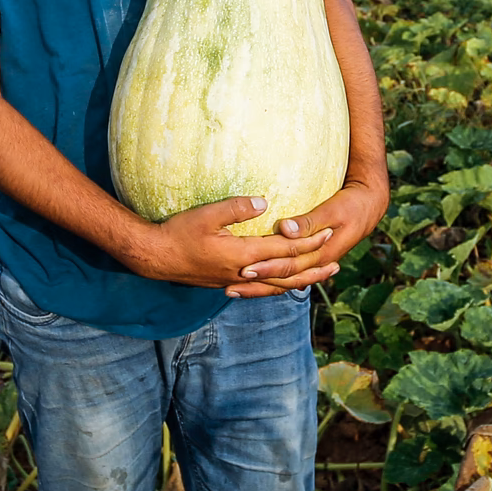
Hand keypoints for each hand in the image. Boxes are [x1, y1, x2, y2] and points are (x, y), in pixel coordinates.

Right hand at [129, 195, 335, 292]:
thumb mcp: (206, 215)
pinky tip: (282, 282)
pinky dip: (278, 286)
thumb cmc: (178, 233)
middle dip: (313, 266)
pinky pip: (262, 288)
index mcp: (243, 255)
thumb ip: (236, 208)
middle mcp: (244, 272)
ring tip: (319, 277)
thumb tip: (264, 202)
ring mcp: (235, 280)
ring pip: (276, 287)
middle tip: (336, 261)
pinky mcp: (227, 282)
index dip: (308, 242)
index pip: (285, 250)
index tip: (328, 232)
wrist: (155, 257)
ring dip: (300, 281)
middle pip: (287, 275)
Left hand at [230, 179, 389, 298]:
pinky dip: (272, 279)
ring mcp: (314, 262)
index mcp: (321, 254)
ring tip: (235, 290)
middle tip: (231, 286)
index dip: (266, 269)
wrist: (369, 205)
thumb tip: (285, 229)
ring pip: (285, 281)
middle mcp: (317, 263)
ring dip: (261, 287)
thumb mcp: (332, 210)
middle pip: (283, 279)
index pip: (289, 266)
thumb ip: (308, 221)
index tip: (244, 270)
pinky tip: (255, 283)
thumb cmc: (351, 205)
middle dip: (257, 284)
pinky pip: (289, 274)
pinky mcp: (311, 257)